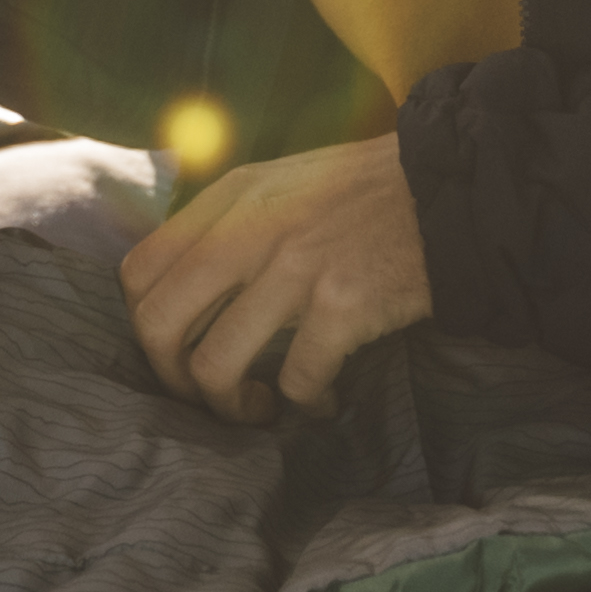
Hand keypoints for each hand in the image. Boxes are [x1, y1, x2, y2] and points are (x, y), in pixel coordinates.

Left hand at [115, 135, 430, 420]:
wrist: (451, 186)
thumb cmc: (366, 193)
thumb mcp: (282, 183)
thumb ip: (230, 222)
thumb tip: (182, 287)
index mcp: (231, 197)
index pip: (139, 272)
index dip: (147, 327)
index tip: (180, 351)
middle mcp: (251, 228)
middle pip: (159, 324)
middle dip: (174, 379)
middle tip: (208, 395)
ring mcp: (296, 267)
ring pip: (214, 366)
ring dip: (231, 406)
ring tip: (262, 407)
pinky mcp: (342, 305)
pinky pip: (295, 380)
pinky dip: (305, 402)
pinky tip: (324, 397)